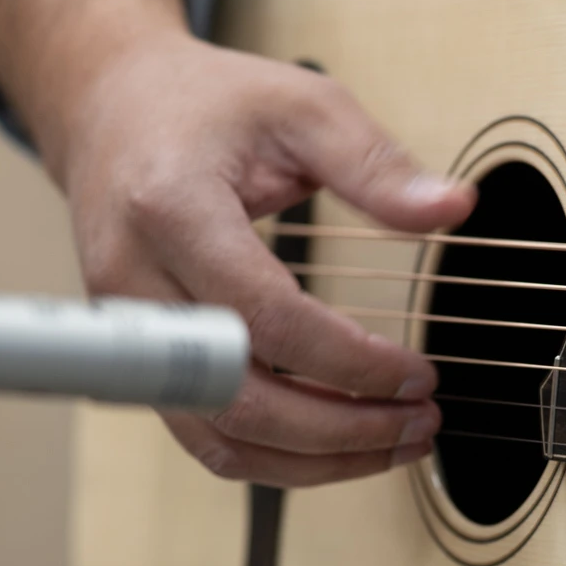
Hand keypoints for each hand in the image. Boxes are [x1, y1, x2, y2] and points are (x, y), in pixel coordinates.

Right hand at [0, 0, 473, 485]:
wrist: (113, 109)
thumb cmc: (203, 107)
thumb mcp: (301, 106)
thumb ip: (376, 164)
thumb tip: (452, 207)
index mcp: (172, 210)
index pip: (264, 318)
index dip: (348, 361)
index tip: (417, 373)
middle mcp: (135, 282)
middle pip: (236, 397)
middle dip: (338, 428)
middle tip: (419, 420)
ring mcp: (131, 331)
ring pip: (216, 435)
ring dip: (312, 459)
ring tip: (395, 441)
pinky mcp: (142, 359)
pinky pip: (204, 433)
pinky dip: (276, 456)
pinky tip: (341, 444)